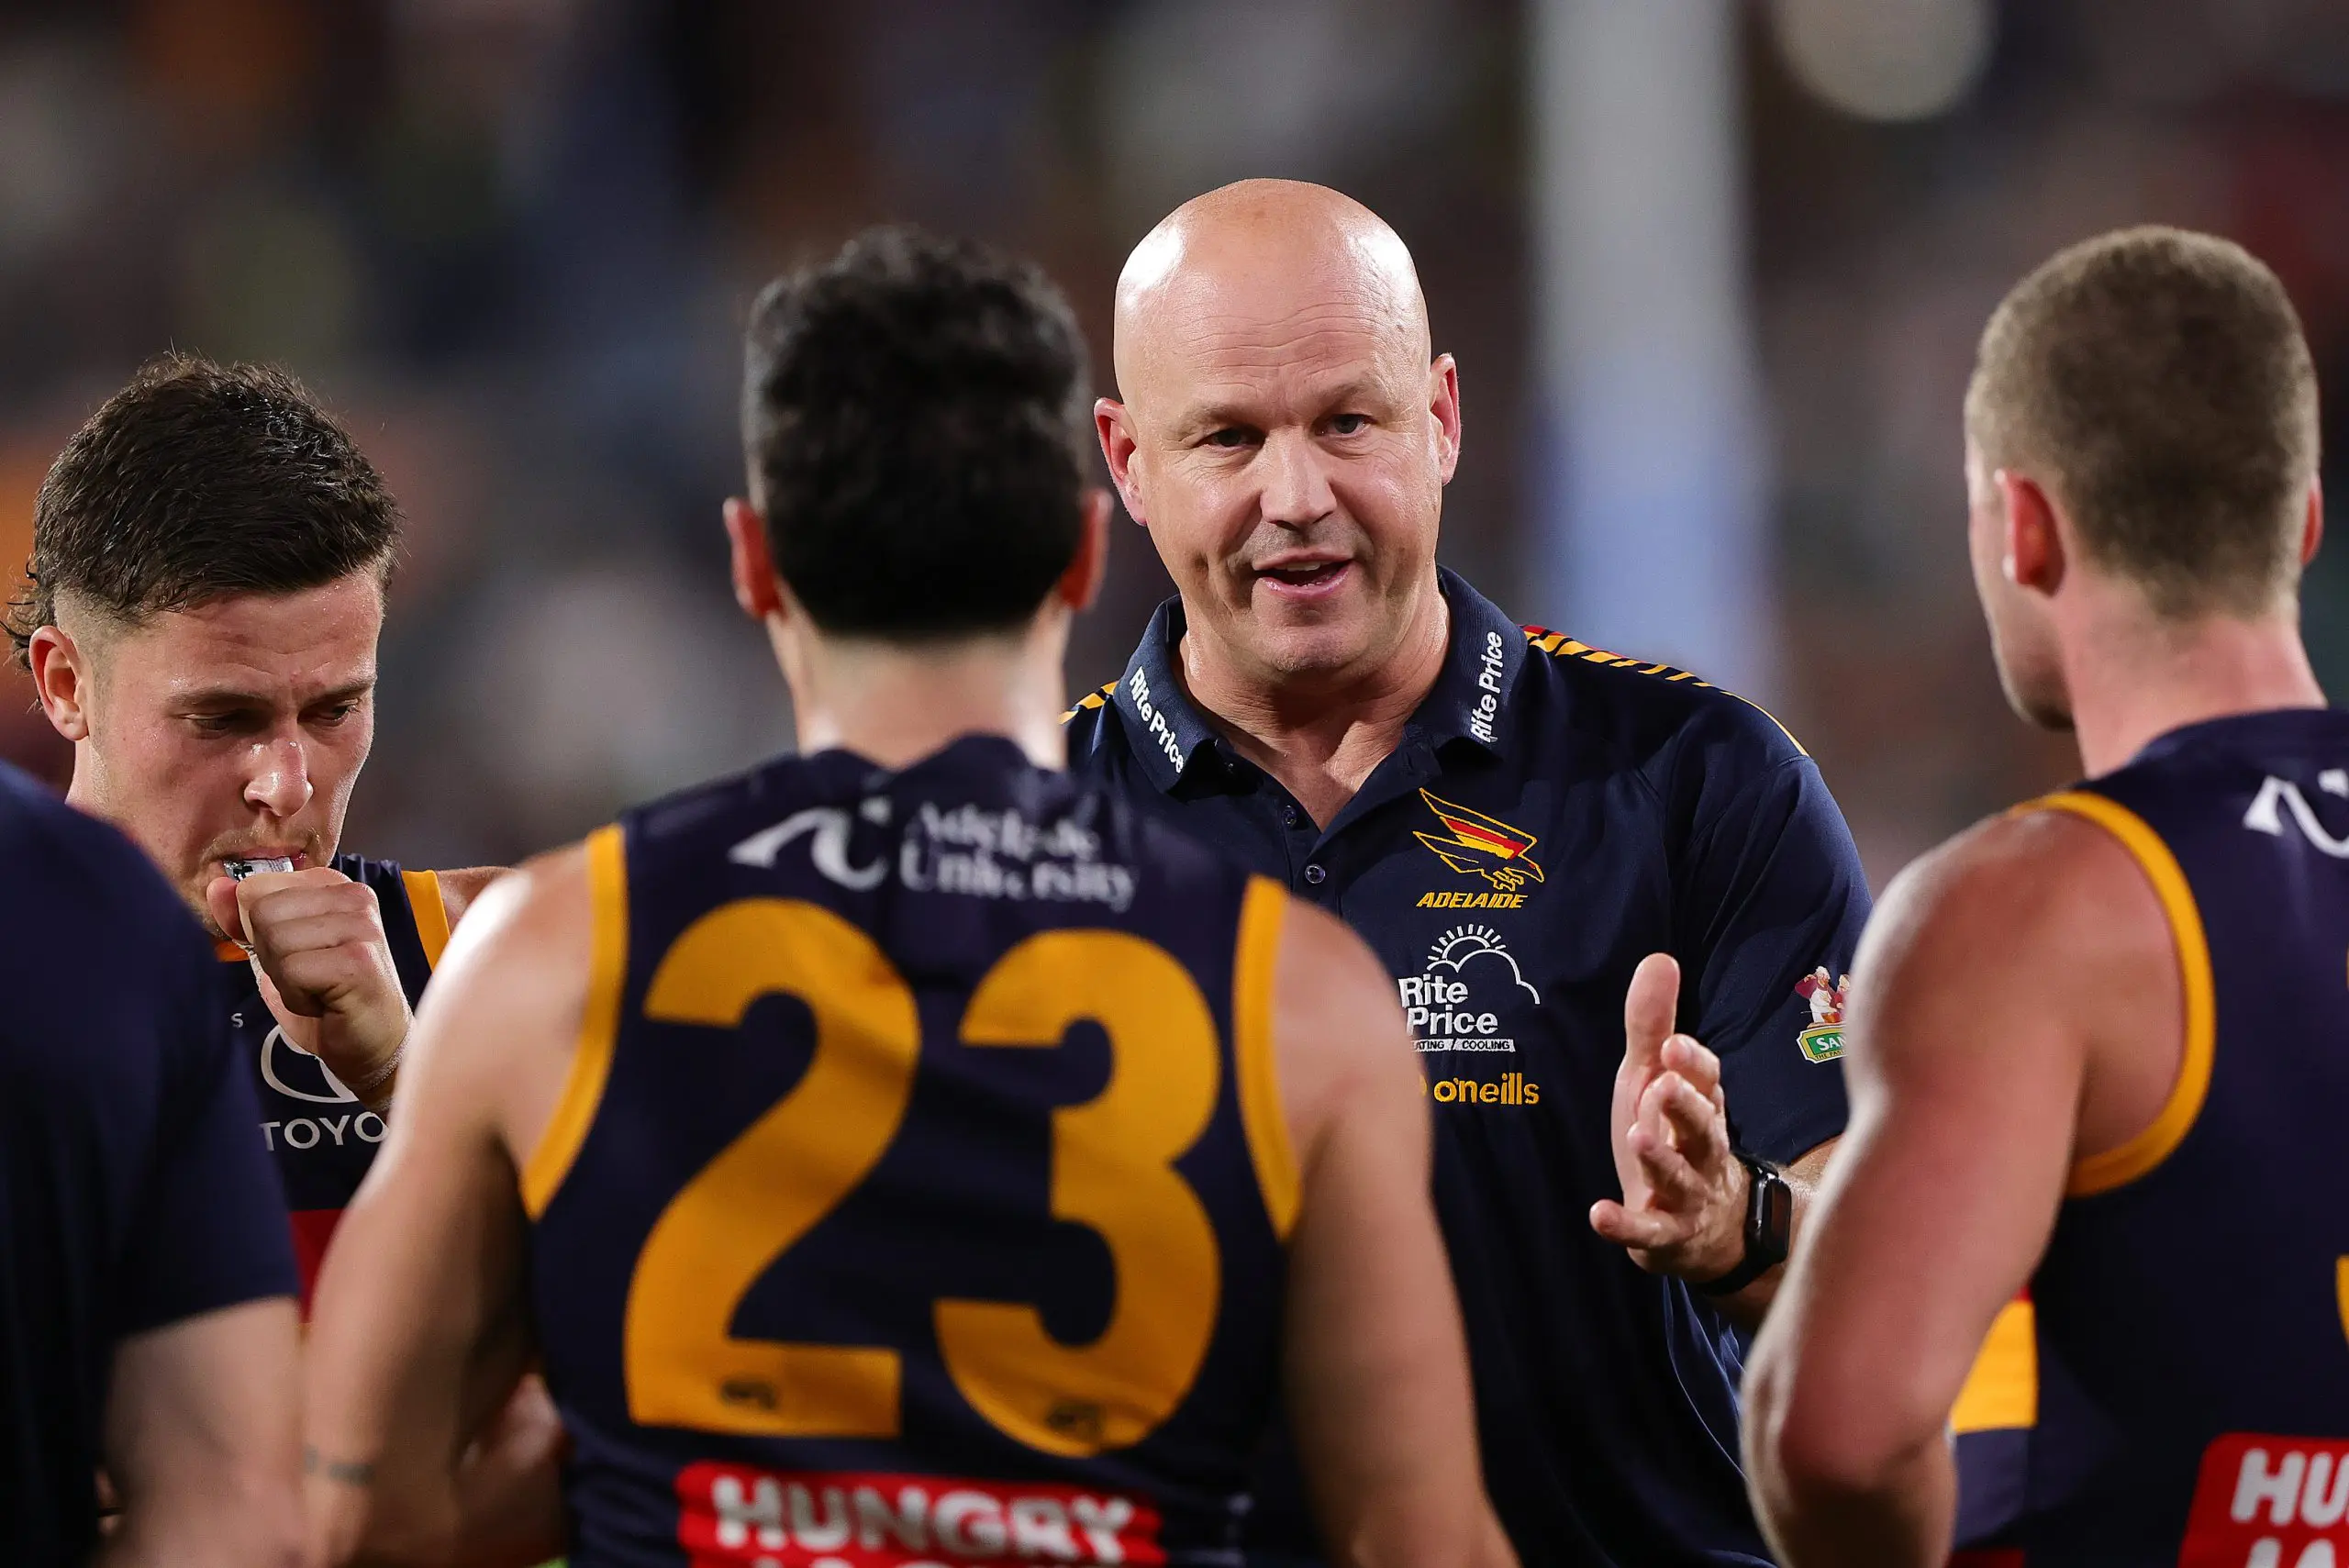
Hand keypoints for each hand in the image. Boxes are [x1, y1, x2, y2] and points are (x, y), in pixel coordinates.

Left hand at [207, 867, 410, 1108]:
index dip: (257, 929)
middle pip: (262, 912)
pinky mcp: (358, 962)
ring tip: (317, 989)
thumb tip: (216, 888)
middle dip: (270, 954)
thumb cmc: (328, 998)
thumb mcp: (278, 950)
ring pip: (275, 940)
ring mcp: (361, 927)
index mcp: (334, 885)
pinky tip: (325, 1003)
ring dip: (284, 979)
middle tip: (307, 977)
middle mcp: (355, 896)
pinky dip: (297, 997)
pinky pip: (292, 971)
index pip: (256, 888)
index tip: (294, 953)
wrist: (375, 1045)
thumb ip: (246, 917)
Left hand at [1589, 952, 1747, 1282]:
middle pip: (1703, 1128)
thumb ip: (1653, 1025)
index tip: (1672, 1045)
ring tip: (1639, 1136)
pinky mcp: (1666, 1234)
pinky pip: (1649, 1232)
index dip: (1691, 1064)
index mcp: (1701, 1106)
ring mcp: (1687, 1195)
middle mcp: (1702, 1150)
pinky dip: (1627, 1226)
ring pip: (1680, 1178)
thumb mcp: (1655, 1078)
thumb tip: (1659, 958)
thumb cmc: (1673, 1135)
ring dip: (1661, 1160)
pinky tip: (1599, 1214)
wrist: (1707, 1227)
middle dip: (1687, 1107)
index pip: (1706, 1081)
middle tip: (1664, 1085)